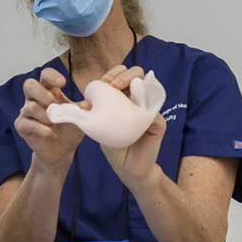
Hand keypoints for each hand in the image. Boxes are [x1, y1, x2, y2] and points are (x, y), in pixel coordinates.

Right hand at [15, 68, 88, 174]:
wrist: (62, 150)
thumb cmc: (69, 129)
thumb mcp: (79, 118)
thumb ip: (82, 109)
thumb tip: (88, 104)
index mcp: (49, 91)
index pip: (45, 75)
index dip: (52, 76)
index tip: (63, 83)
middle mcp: (35, 99)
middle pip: (29, 85)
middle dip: (42, 93)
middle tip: (53, 104)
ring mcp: (27, 112)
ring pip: (29, 106)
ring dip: (44, 115)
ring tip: (54, 123)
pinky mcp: (22, 126)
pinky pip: (25, 123)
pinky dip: (39, 128)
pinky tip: (49, 132)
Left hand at [97, 64, 165, 185]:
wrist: (127, 168)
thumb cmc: (112, 145)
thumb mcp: (97, 126)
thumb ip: (90, 113)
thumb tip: (83, 102)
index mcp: (124, 96)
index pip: (122, 75)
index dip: (114, 73)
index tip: (103, 81)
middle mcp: (139, 99)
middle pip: (137, 74)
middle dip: (124, 74)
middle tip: (112, 85)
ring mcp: (150, 110)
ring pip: (148, 86)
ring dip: (135, 82)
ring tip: (120, 88)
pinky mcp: (158, 122)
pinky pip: (154, 109)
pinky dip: (144, 104)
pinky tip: (136, 104)